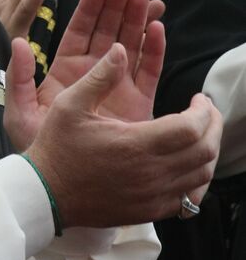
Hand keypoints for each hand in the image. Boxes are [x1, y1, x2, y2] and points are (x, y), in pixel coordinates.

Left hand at [4, 0, 163, 149]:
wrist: (61, 183)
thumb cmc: (36, 148)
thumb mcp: (19, 111)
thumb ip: (18, 76)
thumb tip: (16, 41)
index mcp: (64, 71)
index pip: (79, 32)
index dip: (89, 9)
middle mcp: (92, 74)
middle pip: (107, 32)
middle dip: (116, 7)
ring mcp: (116, 88)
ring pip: (129, 45)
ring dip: (136, 20)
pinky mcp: (136, 105)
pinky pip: (147, 72)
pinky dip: (154, 49)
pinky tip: (157, 27)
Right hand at [26, 47, 221, 228]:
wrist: (46, 195)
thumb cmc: (56, 148)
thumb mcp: (70, 104)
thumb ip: (99, 76)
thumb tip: (120, 48)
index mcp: (134, 145)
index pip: (190, 128)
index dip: (203, 111)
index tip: (199, 98)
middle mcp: (149, 174)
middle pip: (205, 151)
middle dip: (213, 127)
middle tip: (206, 112)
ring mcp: (152, 196)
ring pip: (202, 175)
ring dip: (209, 151)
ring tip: (201, 134)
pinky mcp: (149, 211)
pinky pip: (190, 199)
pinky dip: (199, 179)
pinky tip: (190, 164)